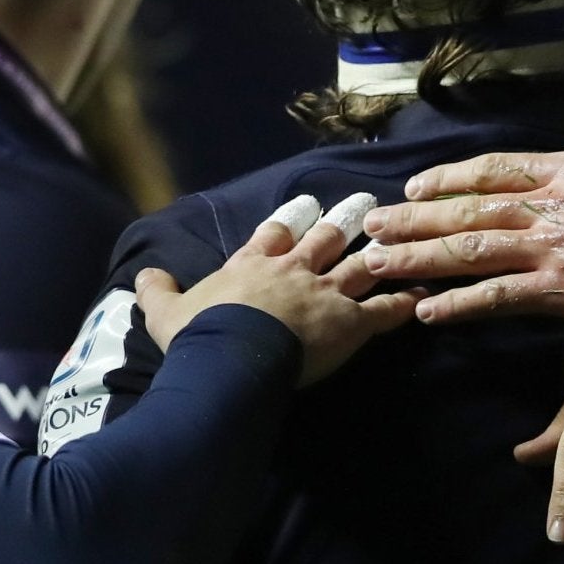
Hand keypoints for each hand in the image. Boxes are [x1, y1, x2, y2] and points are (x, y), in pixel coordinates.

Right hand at [136, 194, 418, 386]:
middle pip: (324, 240)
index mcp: (252, 266)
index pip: (274, 235)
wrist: (231, 358)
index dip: (291, 220)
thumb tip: (140, 275)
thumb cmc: (198, 335)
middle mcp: (294, 272)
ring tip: (397, 234)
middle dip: (343, 221)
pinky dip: (405, 301)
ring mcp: (326, 294)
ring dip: (379, 250)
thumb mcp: (164, 311)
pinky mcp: (351, 323)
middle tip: (362, 204)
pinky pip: (385, 310)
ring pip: (359, 264)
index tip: (305, 207)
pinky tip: (422, 293)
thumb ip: (155, 290)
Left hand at [359, 116, 563, 323]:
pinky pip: (497, 297)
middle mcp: (550, 205)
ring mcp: (552, 248)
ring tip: (374, 266)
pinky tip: (426, 311)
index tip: (414, 187)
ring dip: (417, 258)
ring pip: (469, 249)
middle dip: (411, 220)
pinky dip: (459, 304)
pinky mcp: (562, 290)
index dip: (447, 179)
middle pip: (466, 209)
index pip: (492, 170)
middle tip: (369, 228)